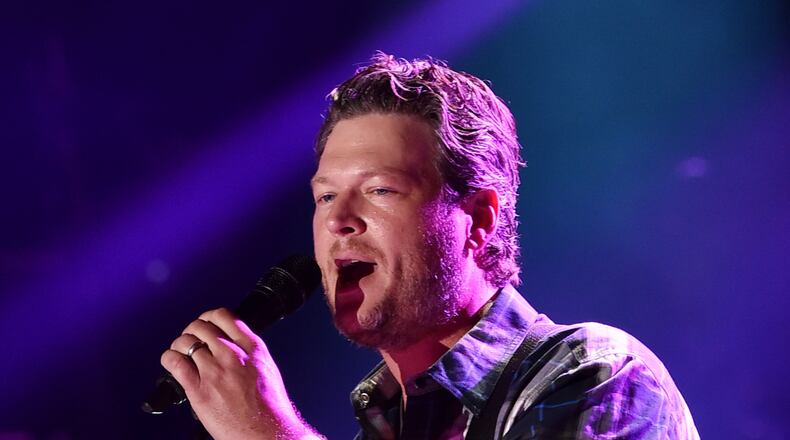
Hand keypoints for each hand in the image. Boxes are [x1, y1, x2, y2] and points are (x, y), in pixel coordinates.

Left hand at [161, 308, 320, 439]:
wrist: (267, 434)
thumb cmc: (270, 409)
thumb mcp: (267, 369)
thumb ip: (249, 354)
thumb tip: (232, 345)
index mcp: (253, 349)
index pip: (224, 316)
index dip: (209, 317)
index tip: (205, 324)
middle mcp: (233, 356)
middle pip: (201, 327)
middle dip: (192, 331)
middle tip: (191, 341)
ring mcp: (215, 372)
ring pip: (185, 342)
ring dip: (179, 345)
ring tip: (180, 353)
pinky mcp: (199, 391)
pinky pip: (175, 363)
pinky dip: (169, 359)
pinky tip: (172, 363)